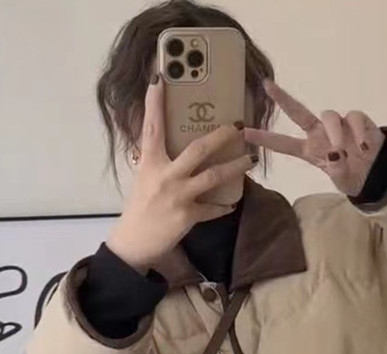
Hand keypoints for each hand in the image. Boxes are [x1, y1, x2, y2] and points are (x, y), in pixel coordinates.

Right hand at [107, 75, 252, 272]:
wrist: (135, 241)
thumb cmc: (140, 207)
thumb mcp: (144, 178)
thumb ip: (158, 161)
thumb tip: (172, 144)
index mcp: (150, 163)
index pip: (152, 128)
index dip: (155, 103)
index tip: (160, 79)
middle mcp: (165, 176)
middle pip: (197, 150)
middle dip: (220, 136)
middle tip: (238, 126)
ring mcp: (178, 196)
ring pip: (212, 177)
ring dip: (235, 167)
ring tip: (251, 159)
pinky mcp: (187, 216)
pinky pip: (212, 209)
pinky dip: (223, 206)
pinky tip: (232, 203)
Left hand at [243, 79, 385, 195]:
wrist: (378, 174)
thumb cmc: (354, 177)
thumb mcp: (343, 182)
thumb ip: (338, 171)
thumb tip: (335, 153)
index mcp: (310, 151)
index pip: (284, 144)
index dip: (266, 139)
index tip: (246, 133)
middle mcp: (320, 134)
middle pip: (298, 113)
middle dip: (283, 99)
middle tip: (267, 86)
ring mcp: (338, 125)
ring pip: (329, 116)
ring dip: (334, 132)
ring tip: (345, 151)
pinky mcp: (357, 120)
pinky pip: (353, 118)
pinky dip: (358, 132)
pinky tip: (364, 147)